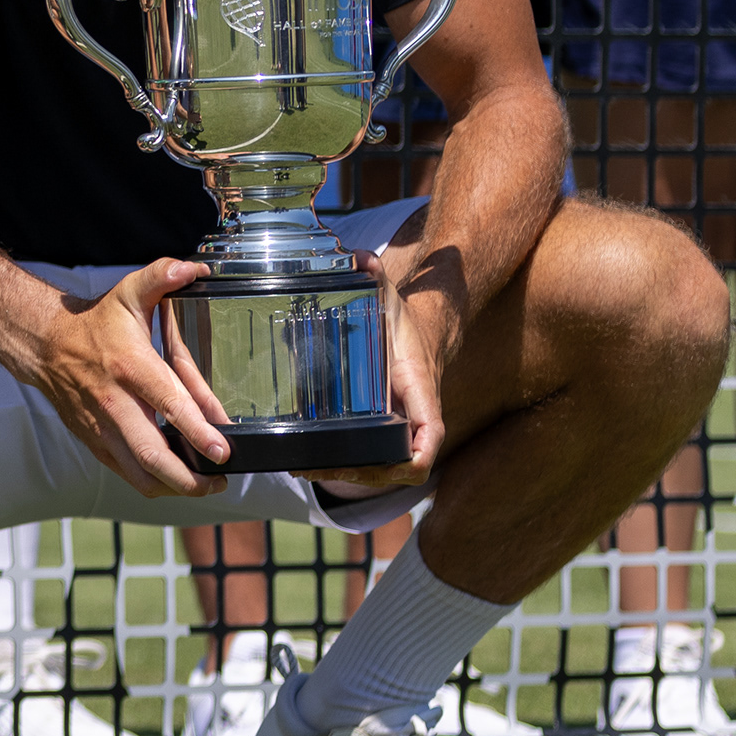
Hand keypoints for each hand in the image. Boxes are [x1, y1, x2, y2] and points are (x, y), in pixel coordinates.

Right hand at [17, 258, 229, 495]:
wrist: (45, 346)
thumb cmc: (96, 324)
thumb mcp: (128, 294)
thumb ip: (161, 276)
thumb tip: (194, 269)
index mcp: (130, 367)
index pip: (168, 404)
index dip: (197, 431)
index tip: (223, 449)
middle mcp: (115, 404)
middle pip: (153, 455)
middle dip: (190, 477)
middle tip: (220, 479)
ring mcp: (103, 429)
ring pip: (140, 474)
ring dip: (175, 487)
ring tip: (205, 484)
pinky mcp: (96, 444)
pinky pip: (127, 475)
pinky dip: (155, 483)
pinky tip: (177, 477)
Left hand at [297, 258, 446, 491]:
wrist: (420, 332)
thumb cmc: (404, 321)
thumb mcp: (388, 297)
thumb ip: (375, 275)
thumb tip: (361, 259)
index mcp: (419, 389)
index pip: (430, 435)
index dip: (414, 457)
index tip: (393, 466)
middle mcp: (414, 415)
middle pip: (402, 465)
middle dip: (365, 474)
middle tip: (316, 467)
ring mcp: (400, 426)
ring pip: (385, 468)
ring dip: (350, 475)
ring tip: (305, 469)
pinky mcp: (385, 429)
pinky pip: (374, 458)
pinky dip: (349, 466)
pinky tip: (313, 463)